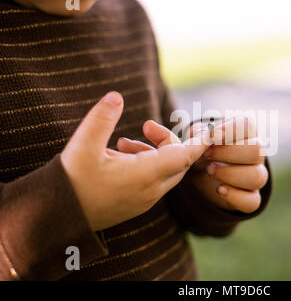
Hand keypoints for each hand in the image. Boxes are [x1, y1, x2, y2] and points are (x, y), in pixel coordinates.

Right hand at [61, 92, 210, 230]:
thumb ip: (101, 118)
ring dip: (154, 151)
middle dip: (168, 140)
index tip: (209, 130)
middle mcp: (151, 190)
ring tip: (123, 142)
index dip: (199, 142)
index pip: (185, 157)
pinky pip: (155, 181)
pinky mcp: (137, 204)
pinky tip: (121, 156)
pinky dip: (147, 164)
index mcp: (145, 175)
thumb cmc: (71, 182)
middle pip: (178, 162)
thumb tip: (117, 96)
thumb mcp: (82, 145)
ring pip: (166, 171)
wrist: (57, 218)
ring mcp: (145, 200)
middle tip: (146, 125)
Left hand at [190, 117, 268, 212]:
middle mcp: (256, 154)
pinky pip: (253, 201)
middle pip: (257, 150)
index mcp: (245, 133)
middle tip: (206, 155)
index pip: (248, 125)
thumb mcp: (196, 137)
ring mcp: (256, 176)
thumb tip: (208, 135)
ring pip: (258, 176)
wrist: (201, 175)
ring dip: (231, 174)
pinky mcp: (251, 198)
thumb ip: (200, 133)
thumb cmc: (202, 149)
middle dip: (229, 152)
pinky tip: (219, 190)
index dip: (232, 129)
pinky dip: (236, 196)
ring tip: (209, 171)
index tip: (212, 136)